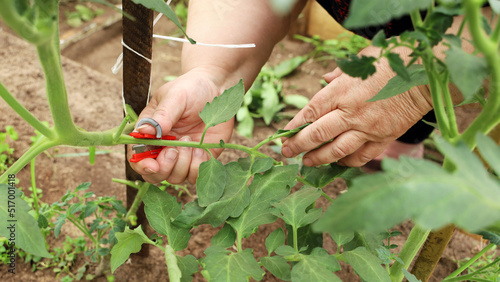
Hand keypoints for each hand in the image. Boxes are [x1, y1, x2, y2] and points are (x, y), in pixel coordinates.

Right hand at [128, 70, 233, 183]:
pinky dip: (198, 166)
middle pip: (154, 174)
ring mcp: (182, 156)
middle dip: (164, 168)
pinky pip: (195, 175)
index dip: (142, 165)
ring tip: (190, 142)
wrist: (216, 89)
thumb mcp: (175, 97)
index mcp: (150, 133)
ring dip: (183, 165)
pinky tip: (201, 149)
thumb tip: (144, 131)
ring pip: (175, 178)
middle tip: (174, 149)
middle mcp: (163, 148)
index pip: (137, 157)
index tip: (153, 165)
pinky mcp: (199, 159)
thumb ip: (162, 115)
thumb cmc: (190, 89)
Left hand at [281, 46, 432, 166]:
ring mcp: (367, 129)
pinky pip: (360, 157)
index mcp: (342, 92)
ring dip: (317, 159)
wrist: (426, 76)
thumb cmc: (392, 61)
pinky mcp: (383, 139)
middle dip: (297, 146)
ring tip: (306, 162)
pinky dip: (346, 162)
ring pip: (336, 151)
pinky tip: (337, 163)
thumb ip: (339, 73)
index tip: (283, 134)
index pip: (310, 112)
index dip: (293, 126)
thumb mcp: (361, 60)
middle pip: (317, 135)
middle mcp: (351, 113)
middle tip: (286, 153)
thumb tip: (325, 80)